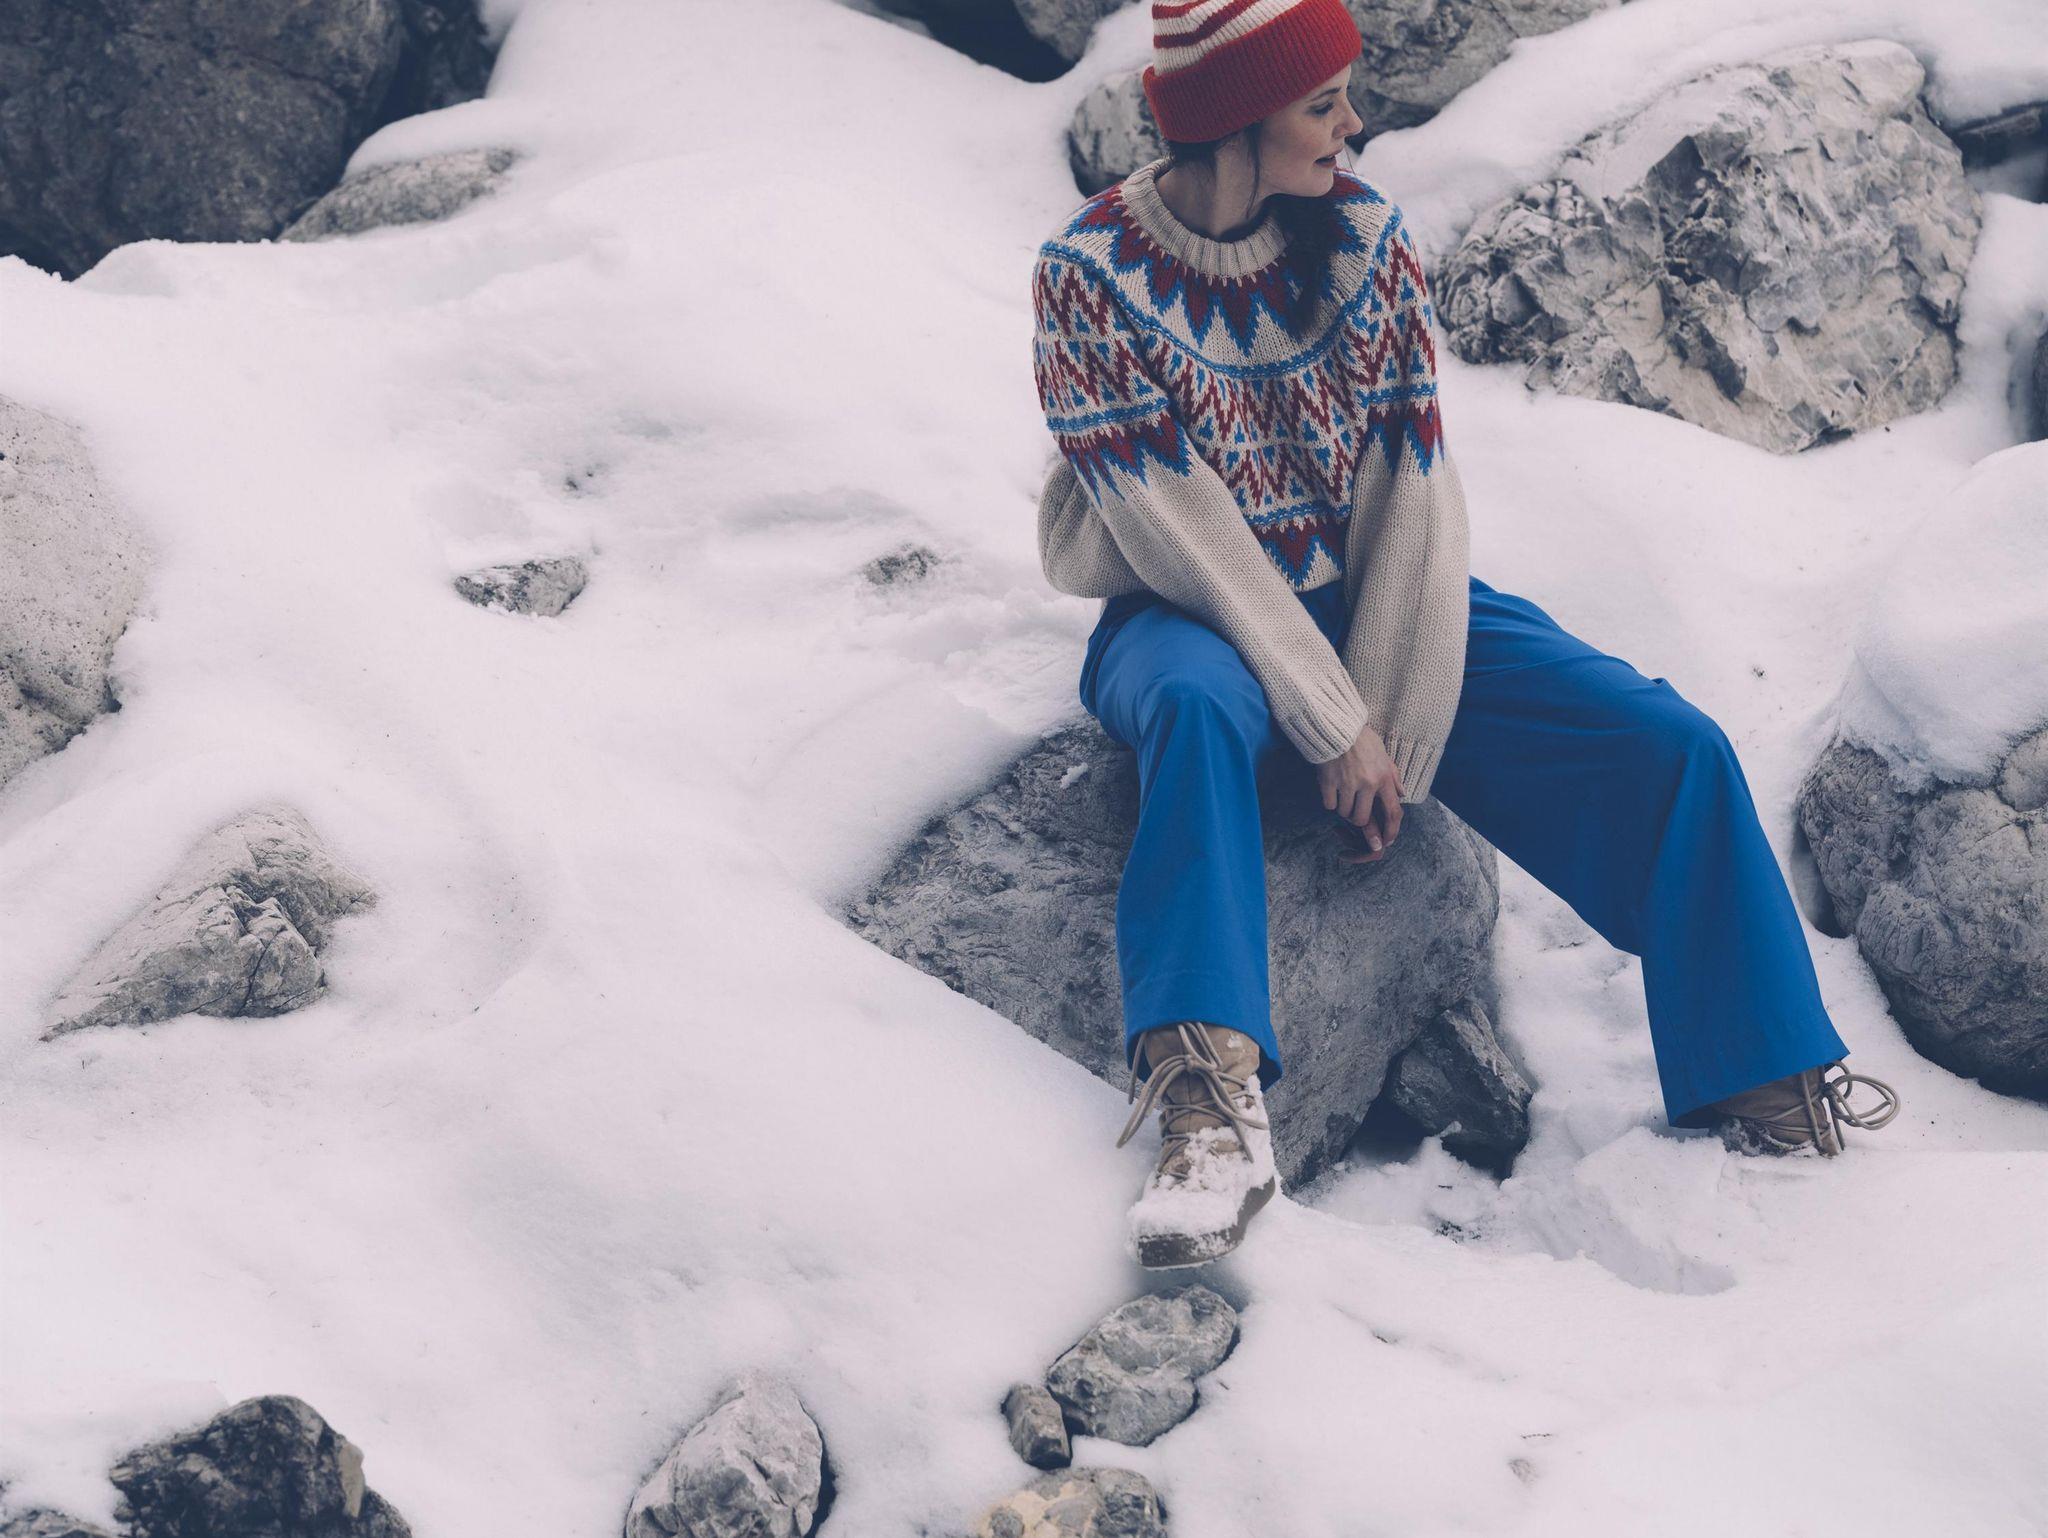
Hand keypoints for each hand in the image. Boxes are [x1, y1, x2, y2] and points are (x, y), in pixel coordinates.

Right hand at [1316, 725, 1402, 864]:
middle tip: (1353, 808)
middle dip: (1356, 819)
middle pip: (1361, 819)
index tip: (1386, 841)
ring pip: (1344, 813)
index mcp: (1384, 778)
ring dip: (1342, 808)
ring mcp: (1347, 783)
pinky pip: (1329, 804)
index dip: (1391, 831)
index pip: (1393, 812)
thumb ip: (1394, 776)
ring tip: (1341, 792)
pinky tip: (1330, 788)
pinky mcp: (1329, 782)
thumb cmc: (1362, 739)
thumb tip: (1402, 794)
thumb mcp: (1384, 755)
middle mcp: (1368, 783)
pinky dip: (1329, 800)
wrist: (1337, 725)